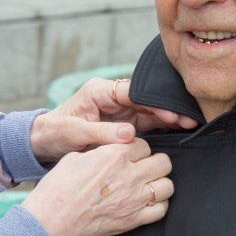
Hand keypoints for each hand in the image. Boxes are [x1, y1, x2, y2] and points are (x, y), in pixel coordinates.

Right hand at [21, 139, 173, 235]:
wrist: (53, 218)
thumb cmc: (59, 188)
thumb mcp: (77, 157)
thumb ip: (101, 152)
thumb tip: (110, 152)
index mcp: (116, 154)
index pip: (144, 145)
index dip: (138, 150)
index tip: (132, 156)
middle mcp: (130, 174)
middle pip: (163, 163)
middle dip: (156, 163)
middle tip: (146, 169)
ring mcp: (135, 198)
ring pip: (168, 186)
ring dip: (160, 184)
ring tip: (149, 186)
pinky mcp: (134, 220)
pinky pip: (161, 210)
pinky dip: (158, 206)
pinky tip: (148, 204)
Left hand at [30, 77, 197, 162]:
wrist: (44, 143)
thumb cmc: (55, 133)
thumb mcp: (74, 133)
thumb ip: (101, 133)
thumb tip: (130, 135)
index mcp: (99, 91)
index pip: (131, 91)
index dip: (152, 101)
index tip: (170, 112)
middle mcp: (112, 97)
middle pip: (146, 100)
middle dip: (167, 108)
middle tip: (188, 118)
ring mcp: (119, 110)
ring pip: (150, 111)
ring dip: (169, 117)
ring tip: (190, 124)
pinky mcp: (123, 123)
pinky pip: (147, 123)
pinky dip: (162, 127)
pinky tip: (178, 131)